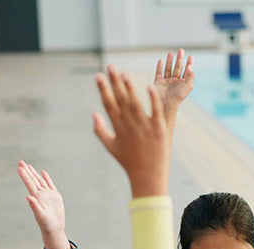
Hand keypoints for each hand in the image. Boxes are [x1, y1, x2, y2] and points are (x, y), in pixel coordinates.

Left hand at [18, 160, 69, 248]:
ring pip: (40, 181)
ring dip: (34, 173)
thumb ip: (34, 206)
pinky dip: (47, 178)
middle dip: (27, 171)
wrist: (55, 228)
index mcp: (36, 197)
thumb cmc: (47, 224)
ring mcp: (48, 195)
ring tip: (28, 165)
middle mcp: (41, 194)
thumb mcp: (40, 215)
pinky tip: (43, 173)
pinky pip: (50, 185)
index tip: (19, 167)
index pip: (29, 183)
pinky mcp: (55, 196)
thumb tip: (28, 197)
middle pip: (32, 180)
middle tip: (20, 162)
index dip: (24, 175)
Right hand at [93, 67, 168, 197]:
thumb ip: (100, 130)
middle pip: (120, 101)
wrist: (148, 177)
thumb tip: (94, 113)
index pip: (108, 105)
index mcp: (118, 129)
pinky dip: (152, 99)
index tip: (98, 76)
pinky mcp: (159, 130)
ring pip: (136, 104)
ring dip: (129, 88)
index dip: (103, 90)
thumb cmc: (129, 162)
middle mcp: (130, 126)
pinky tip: (149, 86)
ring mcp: (145, 128)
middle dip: (114, 83)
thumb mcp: (111, 147)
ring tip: (124, 74)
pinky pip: (155, 111)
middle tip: (110, 66)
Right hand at [153, 49, 193, 117]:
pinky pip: (159, 73)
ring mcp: (166, 82)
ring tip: (170, 53)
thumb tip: (190, 67)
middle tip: (181, 50)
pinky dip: (159, 66)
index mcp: (183, 83)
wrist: (166, 103)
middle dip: (179, 59)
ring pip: (168, 69)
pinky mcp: (158, 82)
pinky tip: (161, 60)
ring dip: (170, 61)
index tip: (190, 56)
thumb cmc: (178, 96)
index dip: (189, 63)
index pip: (187, 71)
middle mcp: (175, 82)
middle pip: (178, 68)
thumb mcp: (189, 86)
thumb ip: (191, 76)